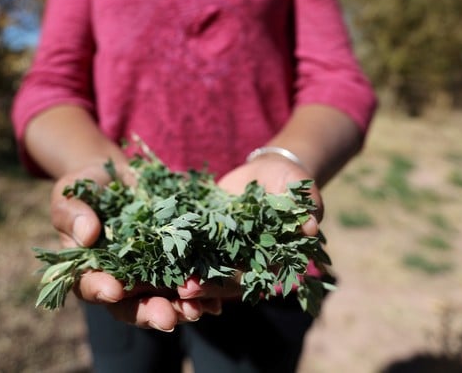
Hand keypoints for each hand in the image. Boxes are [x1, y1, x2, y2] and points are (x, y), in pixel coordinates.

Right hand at [49, 163, 218, 330]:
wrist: (121, 178)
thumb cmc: (88, 187)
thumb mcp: (72, 194)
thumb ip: (72, 214)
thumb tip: (87, 235)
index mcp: (88, 269)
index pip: (91, 286)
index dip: (101, 290)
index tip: (114, 290)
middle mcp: (119, 281)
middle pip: (131, 306)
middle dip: (149, 313)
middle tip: (166, 317)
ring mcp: (149, 276)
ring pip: (163, 301)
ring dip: (180, 310)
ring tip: (196, 311)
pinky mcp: (175, 265)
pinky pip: (189, 285)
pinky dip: (202, 296)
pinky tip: (215, 301)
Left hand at [174, 156, 323, 301]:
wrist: (268, 171)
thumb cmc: (289, 179)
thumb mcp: (299, 188)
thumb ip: (303, 207)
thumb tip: (310, 227)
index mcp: (271, 259)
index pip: (248, 277)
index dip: (227, 283)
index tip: (202, 287)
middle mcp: (246, 262)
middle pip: (221, 280)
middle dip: (201, 286)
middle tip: (181, 290)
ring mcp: (225, 251)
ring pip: (201, 269)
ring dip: (182, 276)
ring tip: (160, 282)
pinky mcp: (207, 237)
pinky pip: (187, 247)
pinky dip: (170, 253)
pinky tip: (151, 254)